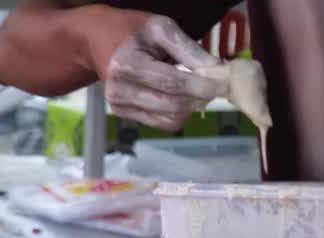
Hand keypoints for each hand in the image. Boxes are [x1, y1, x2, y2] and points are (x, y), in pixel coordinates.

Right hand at [87, 13, 226, 130]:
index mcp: (127, 65)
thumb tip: (217, 71)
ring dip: (191, 106)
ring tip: (196, 88)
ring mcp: (119, 107)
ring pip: (170, 119)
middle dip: (200, 96)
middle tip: (217, 86)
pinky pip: (162, 123)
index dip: (202, 85)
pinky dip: (178, 112)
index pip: (172, 83)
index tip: (225, 83)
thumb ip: (189, 50)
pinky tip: (180, 96)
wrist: (98, 42)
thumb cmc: (132, 31)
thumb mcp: (161, 29)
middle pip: (172, 104)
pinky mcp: (123, 116)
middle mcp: (119, 91)